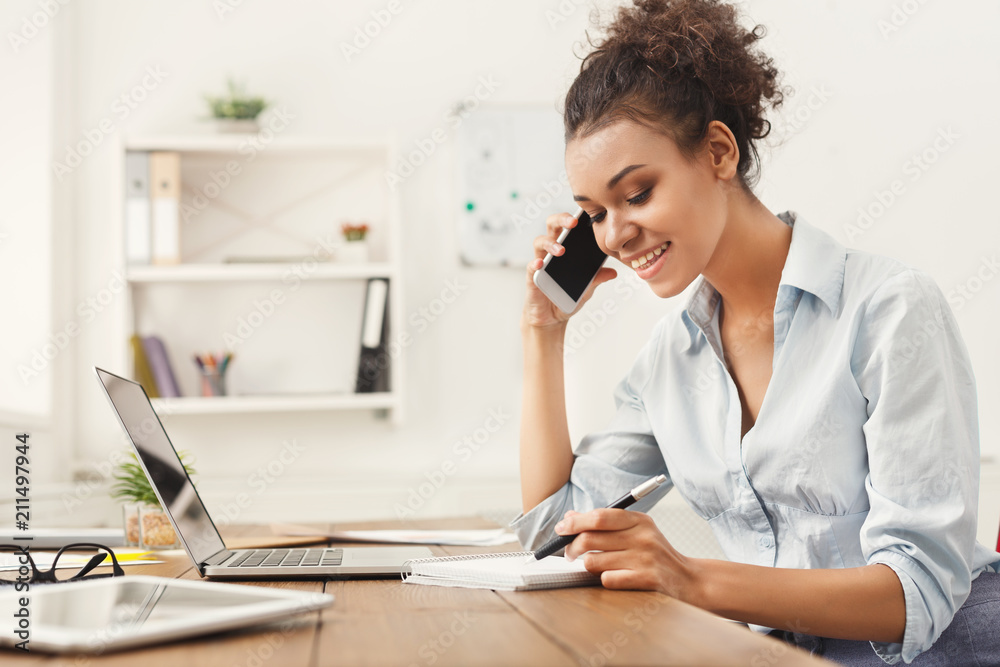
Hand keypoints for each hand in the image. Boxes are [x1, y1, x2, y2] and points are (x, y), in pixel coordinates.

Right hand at [522, 212, 617, 330]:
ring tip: (561, 250)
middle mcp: (551, 251)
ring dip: (551, 244)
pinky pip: (531, 267)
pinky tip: (541, 264)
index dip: (574, 217)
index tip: (585, 214)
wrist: (552, 318)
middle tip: (572, 222)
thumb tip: (613, 271)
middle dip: (561, 220)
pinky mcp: (532, 277)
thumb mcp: (587, 288)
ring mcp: (541, 263)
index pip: (568, 226)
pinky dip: (535, 264)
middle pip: (552, 226)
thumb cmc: (567, 297)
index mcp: (566, 248)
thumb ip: (597, 278)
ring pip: (540, 243)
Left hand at [557, 509, 698, 600]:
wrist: (688, 579)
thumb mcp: (635, 531)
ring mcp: (645, 558)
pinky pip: (608, 579)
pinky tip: (616, 577)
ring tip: (598, 566)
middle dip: (572, 547)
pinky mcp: (646, 580)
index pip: (599, 516)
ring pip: (595, 562)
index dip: (575, 522)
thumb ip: (604, 523)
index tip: (561, 529)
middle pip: (591, 539)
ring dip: (590, 565)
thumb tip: (570, 517)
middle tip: (569, 553)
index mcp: (639, 520)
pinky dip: (606, 579)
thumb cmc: (655, 553)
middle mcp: (642, 536)